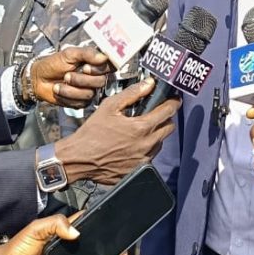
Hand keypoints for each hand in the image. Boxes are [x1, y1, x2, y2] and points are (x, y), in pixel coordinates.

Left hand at [31, 46, 113, 108]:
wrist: (39, 78)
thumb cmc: (53, 63)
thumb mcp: (69, 53)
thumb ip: (87, 53)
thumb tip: (103, 57)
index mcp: (94, 63)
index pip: (109, 66)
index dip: (100, 69)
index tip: (86, 67)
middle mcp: (94, 77)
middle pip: (100, 82)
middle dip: (82, 80)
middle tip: (67, 75)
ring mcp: (88, 90)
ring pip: (89, 94)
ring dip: (71, 89)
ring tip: (60, 83)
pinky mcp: (80, 102)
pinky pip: (80, 103)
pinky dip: (67, 97)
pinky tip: (59, 90)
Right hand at [55, 78, 178, 184]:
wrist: (78, 159)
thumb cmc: (92, 132)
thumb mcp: (110, 106)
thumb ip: (132, 93)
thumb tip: (149, 83)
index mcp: (141, 128)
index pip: (168, 112)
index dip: (173, 103)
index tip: (175, 99)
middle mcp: (146, 145)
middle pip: (168, 129)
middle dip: (166, 118)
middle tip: (156, 113)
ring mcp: (143, 160)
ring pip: (160, 143)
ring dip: (156, 134)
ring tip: (141, 129)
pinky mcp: (137, 171)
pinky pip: (149, 157)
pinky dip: (146, 149)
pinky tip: (133, 144)